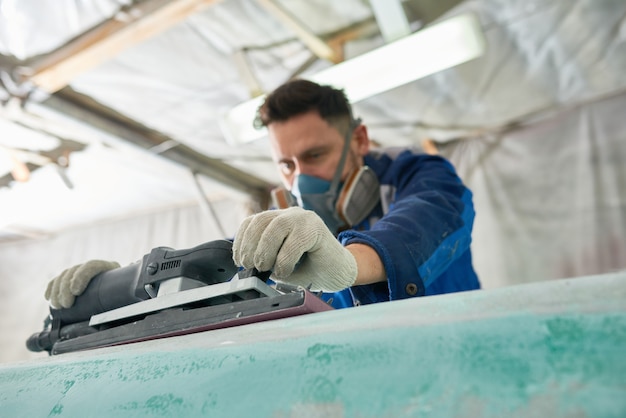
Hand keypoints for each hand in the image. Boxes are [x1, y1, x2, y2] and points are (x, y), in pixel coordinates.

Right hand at [44, 260, 119, 308]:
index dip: (81, 277)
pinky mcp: (74, 277)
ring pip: (64, 274)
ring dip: (56, 290)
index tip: (76, 292)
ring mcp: (84, 270)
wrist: (124, 295)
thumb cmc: (124, 300)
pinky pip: (58, 278)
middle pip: (74, 270)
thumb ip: (119, 304)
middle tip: (65, 305)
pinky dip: (51, 287)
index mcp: (110, 268)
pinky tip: (48, 297)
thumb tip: (113, 316)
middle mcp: (96, 266)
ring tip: (56, 305)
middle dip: (65, 289)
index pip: (92, 265)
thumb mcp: (124, 299)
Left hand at [233, 207, 356, 291]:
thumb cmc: (310, 270)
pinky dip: (285, 259)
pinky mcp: (317, 227)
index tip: (240, 261)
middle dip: (251, 247)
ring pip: (275, 227)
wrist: (340, 274)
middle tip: (254, 267)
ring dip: (265, 251)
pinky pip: (294, 241)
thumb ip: (265, 261)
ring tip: (268, 269)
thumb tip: (247, 267)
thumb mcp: (279, 265)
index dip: (242, 241)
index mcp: (279, 220)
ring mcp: (304, 218)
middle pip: (261, 222)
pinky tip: (285, 271)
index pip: (252, 222)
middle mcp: (291, 214)